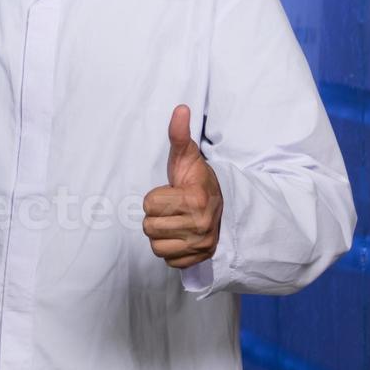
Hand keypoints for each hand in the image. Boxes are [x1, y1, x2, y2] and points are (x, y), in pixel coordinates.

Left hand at [143, 104, 223, 268]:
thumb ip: (179, 135)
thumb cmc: (196, 179)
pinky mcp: (199, 259)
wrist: (220, 204)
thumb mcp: (186, 157)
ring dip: (161, 234)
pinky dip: (170, 250)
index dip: (155, 197)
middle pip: (149, 228)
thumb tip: (181, 108)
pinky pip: (168, 261)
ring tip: (175, 222)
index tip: (171, 193)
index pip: (149, 205)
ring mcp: (202, 245)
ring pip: (156, 246)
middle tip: (171, 209)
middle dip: (156, 216)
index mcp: (195, 200)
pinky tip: (179, 236)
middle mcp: (201, 226)